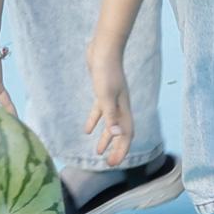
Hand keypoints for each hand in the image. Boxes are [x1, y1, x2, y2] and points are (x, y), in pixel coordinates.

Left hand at [80, 47, 135, 171]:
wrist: (104, 49)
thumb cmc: (106, 72)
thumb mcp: (106, 96)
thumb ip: (111, 116)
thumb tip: (117, 136)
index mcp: (123, 109)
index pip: (126, 135)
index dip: (121, 150)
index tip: (113, 163)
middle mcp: (120, 106)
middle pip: (120, 132)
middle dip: (115, 148)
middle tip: (108, 163)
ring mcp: (112, 99)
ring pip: (110, 124)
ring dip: (105, 138)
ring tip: (98, 151)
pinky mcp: (103, 93)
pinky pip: (100, 112)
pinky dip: (95, 121)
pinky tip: (87, 130)